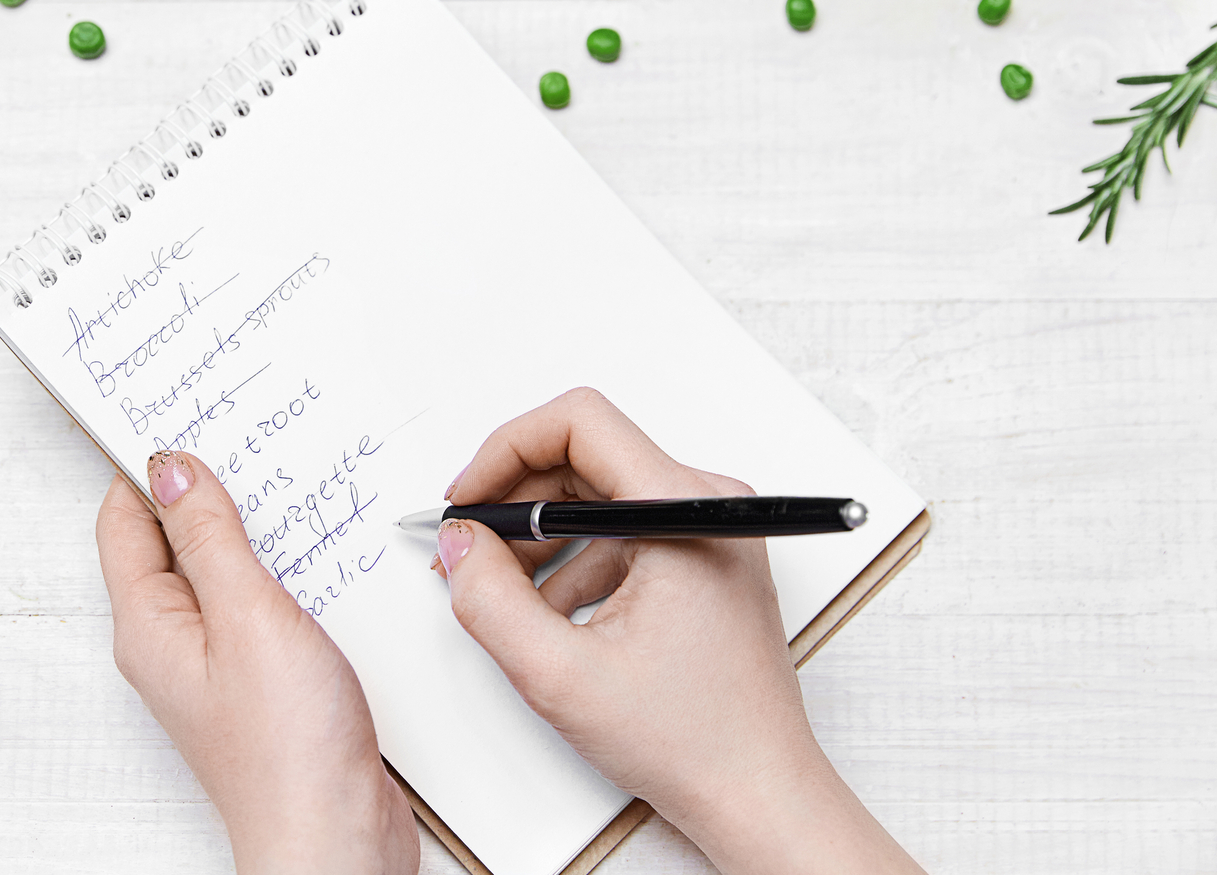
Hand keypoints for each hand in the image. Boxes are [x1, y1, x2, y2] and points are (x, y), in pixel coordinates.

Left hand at [97, 450, 418, 874]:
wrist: (335, 839)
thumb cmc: (286, 748)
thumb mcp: (247, 617)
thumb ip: (209, 538)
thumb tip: (170, 470)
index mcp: (148, 624)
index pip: (124, 520)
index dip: (143, 463)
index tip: (172, 413)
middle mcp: (173, 643)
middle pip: (168, 539)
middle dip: (200, 486)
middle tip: (236, 433)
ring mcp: (216, 663)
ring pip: (218, 569)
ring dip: (246, 527)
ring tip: (279, 479)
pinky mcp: (261, 679)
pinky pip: (256, 603)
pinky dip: (278, 569)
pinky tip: (313, 552)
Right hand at [438, 388, 923, 874]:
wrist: (758, 794)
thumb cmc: (692, 739)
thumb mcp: (560, 675)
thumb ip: (489, 600)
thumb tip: (458, 543)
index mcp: (684, 511)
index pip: (579, 422)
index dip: (506, 450)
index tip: (468, 500)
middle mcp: (705, 504)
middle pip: (583, 455)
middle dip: (514, 498)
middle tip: (469, 549)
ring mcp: (708, 530)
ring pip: (597, 492)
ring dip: (539, 534)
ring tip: (506, 593)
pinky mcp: (702, 557)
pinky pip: (619, 529)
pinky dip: (572, 560)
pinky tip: (551, 616)